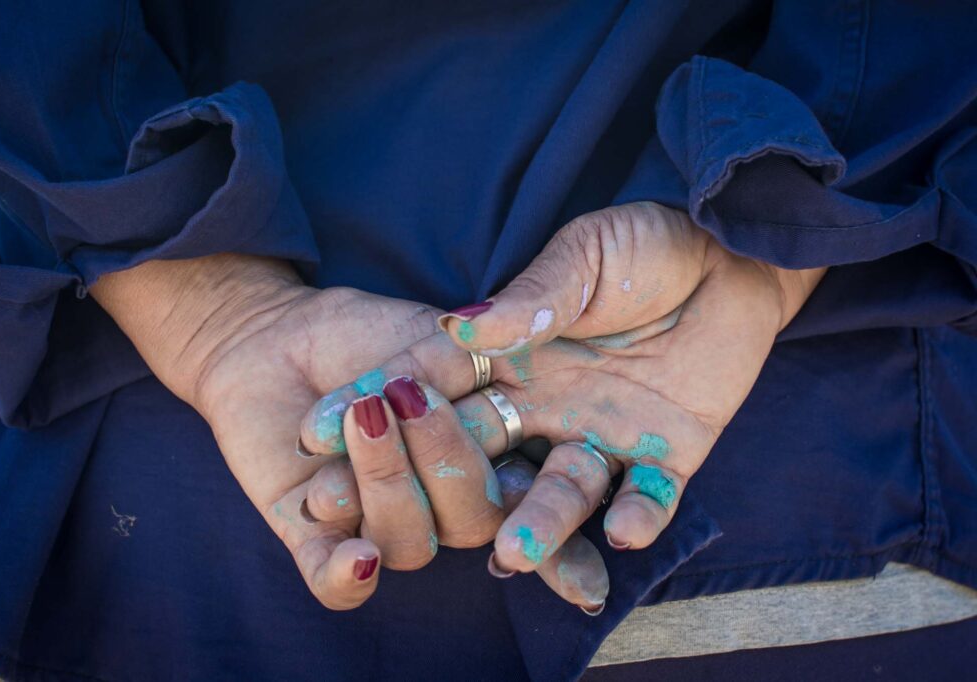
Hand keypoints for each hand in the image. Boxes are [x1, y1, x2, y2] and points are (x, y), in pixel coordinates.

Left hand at [90, 253, 606, 609]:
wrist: (278, 329)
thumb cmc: (372, 329)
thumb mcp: (446, 339)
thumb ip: (502, 360)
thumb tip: (540, 378)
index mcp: (486, 463)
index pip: (535, 513)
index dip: (562, 548)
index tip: (591, 583)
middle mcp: (439, 505)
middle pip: (474, 523)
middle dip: (452, 468)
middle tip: (417, 399)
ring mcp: (378, 523)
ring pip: (409, 543)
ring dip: (388, 479)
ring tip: (366, 411)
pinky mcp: (314, 536)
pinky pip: (332, 583)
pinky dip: (345, 575)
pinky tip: (356, 558)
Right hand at [302, 202, 821, 577]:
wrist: (733, 251)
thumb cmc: (648, 244)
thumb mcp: (585, 256)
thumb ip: (533, 297)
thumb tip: (461, 329)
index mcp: (515, 358)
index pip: (437, 390)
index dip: (382, 410)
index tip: (318, 435)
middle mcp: (547, 407)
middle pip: (480, 456)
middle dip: (430, 485)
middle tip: (380, 519)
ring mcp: (602, 435)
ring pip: (560, 490)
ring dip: (540, 521)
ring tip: (515, 551)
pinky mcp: (664, 455)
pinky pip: (648, 497)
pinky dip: (637, 515)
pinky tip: (622, 532)